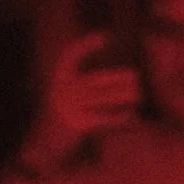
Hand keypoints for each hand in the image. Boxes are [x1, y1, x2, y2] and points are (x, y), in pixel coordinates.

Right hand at [19, 33, 142, 174]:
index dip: (86, 45)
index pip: (70, 56)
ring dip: (121, 95)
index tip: (106, 37)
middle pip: (94, 80)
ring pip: (100, 98)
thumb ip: (87, 84)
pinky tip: (131, 115)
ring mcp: (68, 107)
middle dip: (116, 78)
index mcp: (59, 79)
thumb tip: (119, 78)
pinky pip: (102, 118)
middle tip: (135, 77)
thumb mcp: (71, 95)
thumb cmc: (66, 117)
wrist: (46, 146)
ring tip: (137, 93)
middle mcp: (62, 91)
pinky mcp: (76, 124)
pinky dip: (118, 117)